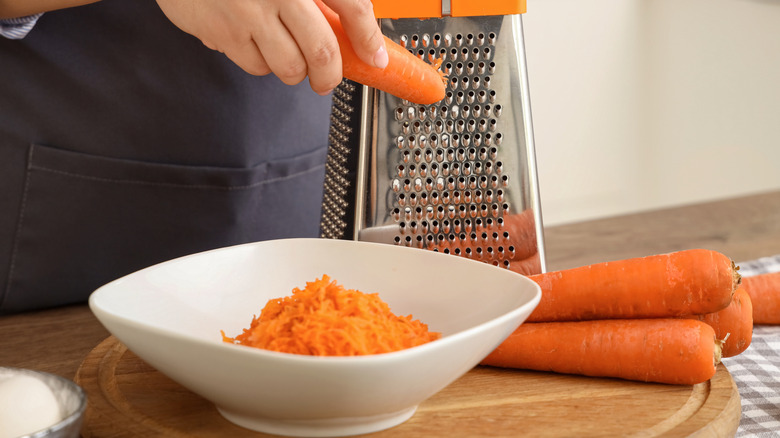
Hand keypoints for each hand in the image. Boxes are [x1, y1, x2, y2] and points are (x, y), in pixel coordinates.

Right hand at [155, 0, 387, 94]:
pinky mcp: (222, 32)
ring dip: (294, 70)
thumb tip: (353, 30)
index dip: (368, 38)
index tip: (375, 58)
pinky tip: (255, 42)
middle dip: (329, 75)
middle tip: (326, 78)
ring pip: (289, 66)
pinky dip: (262, 63)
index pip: (352, 5)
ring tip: (286, 53)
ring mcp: (248, 12)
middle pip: (321, 51)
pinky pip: (256, 66)